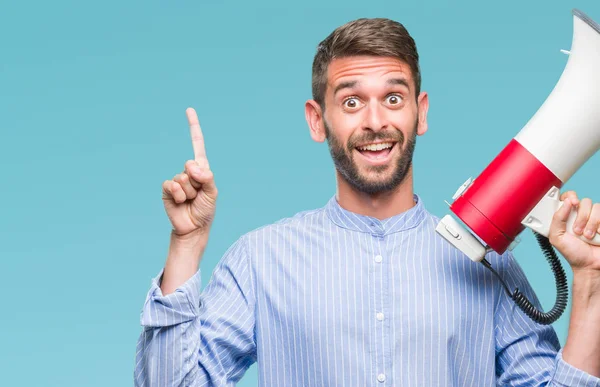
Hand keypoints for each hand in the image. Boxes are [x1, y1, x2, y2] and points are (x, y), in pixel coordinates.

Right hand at [162, 108, 217, 236]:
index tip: (189, 109)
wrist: (193, 227)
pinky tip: (180, 202)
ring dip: (189, 192)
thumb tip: (193, 165)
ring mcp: (177, 180)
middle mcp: (188, 172)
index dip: (193, 127)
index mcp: (202, 169)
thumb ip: (207, 177)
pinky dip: (178, 194)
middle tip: (199, 195)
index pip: (197, 144)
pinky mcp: (166, 189)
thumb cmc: (205, 210)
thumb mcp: (212, 193)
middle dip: (197, 181)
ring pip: (182, 178)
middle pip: (191, 165)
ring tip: (191, 201)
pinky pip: (171, 185)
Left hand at [549, 191, 599, 272]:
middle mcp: (581, 214)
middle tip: (577, 231)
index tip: (572, 203)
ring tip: (587, 236)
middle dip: (581, 217)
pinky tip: (597, 235)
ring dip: (591, 224)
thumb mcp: (556, 237)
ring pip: (596, 207)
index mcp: (567, 216)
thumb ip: (556, 219)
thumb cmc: (573, 253)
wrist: (590, 265)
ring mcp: (594, 218)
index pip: (568, 197)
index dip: (570, 196)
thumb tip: (566, 202)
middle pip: (584, 201)